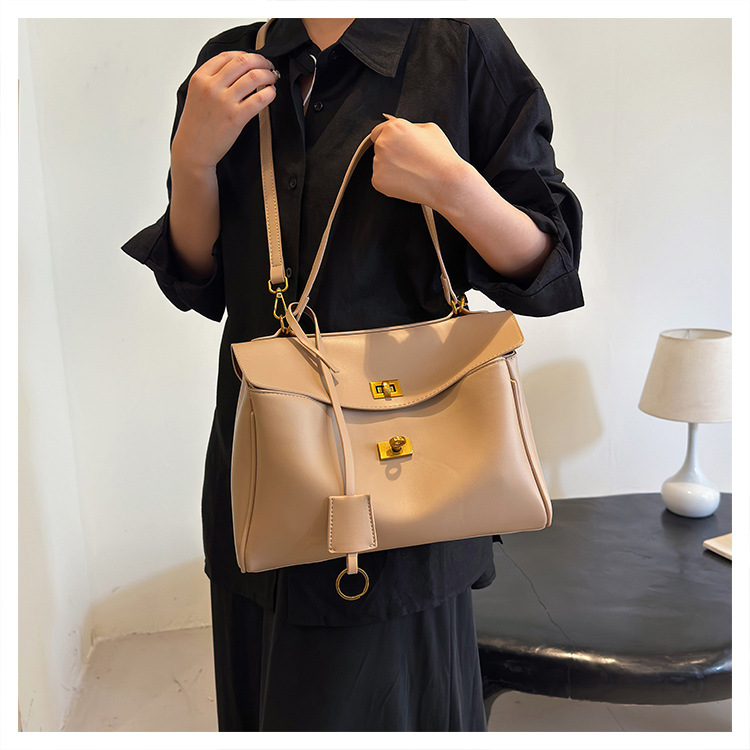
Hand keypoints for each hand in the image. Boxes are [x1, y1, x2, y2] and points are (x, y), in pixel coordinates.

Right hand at [171, 50, 279, 169]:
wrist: (193, 150)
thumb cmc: (196, 125)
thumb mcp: (196, 94)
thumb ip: (211, 80)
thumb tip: (235, 69)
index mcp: (200, 78)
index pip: (227, 56)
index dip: (245, 54)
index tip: (254, 59)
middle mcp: (211, 87)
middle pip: (243, 62)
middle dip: (261, 61)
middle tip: (269, 66)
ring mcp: (224, 102)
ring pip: (254, 77)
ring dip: (268, 75)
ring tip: (272, 78)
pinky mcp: (236, 117)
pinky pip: (259, 99)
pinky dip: (270, 93)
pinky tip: (271, 93)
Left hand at [368, 114, 467, 209]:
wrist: (445, 183)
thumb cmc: (441, 157)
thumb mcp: (429, 129)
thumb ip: (410, 127)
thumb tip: (400, 129)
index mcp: (393, 128)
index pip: (378, 131)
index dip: (389, 139)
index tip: (396, 147)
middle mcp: (382, 143)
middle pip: (379, 148)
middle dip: (391, 153)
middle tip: (410, 161)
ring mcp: (378, 163)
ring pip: (380, 164)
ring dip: (390, 168)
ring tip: (411, 171)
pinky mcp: (378, 181)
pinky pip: (380, 179)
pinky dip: (390, 182)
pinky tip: (407, 181)